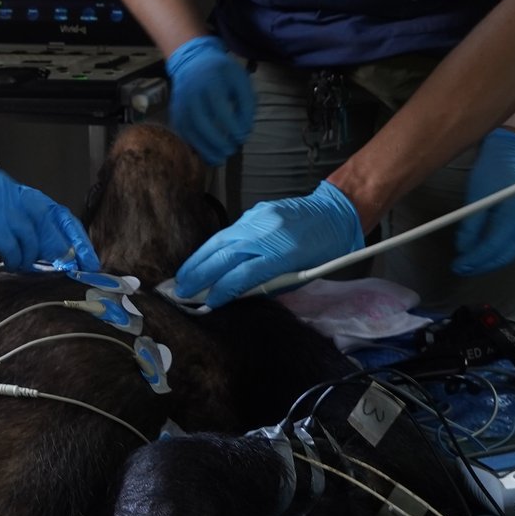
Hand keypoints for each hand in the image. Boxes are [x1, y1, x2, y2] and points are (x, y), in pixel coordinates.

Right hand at [0, 167, 100, 269]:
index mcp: (9, 188)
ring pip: (32, 236)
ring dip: (31, 257)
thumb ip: (17, 228)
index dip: (73, 233)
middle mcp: (6, 191)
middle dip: (63, 248)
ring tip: (22, 266)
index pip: (52, 209)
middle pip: (48, 222)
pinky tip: (8, 263)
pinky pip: (13, 245)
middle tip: (73, 269)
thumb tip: (49, 252)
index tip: (88, 255)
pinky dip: (15, 258)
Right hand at [164, 36, 255, 165]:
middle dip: (217, 141)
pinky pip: (182, 132)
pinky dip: (193, 145)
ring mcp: (180, 104)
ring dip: (204, 148)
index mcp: (211, 82)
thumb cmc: (222, 72)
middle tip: (231, 150)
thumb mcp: (240, 81)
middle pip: (201, 123)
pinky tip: (206, 153)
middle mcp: (192, 93)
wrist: (193, 60)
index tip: (242, 136)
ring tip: (219, 159)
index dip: (233, 127)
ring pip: (189, 130)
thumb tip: (245, 131)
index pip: (221, 109)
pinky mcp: (175, 112)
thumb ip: (246, 104)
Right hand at [172, 179, 363, 303]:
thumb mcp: (300, 276)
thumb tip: (235, 293)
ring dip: (199, 259)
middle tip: (180, 290)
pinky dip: (213, 246)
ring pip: (220, 240)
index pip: (241, 276)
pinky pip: (230, 231)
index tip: (207, 304)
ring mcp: (259, 219)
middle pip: (223, 256)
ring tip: (184, 276)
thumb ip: (267, 284)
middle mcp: (266, 234)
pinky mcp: (256, 211)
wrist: (334, 213)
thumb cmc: (324, 251)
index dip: (221, 291)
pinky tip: (203, 257)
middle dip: (199, 274)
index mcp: (282, 255)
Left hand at [452, 127, 514, 276]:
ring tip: (469, 263)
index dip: (474, 259)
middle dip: (482, 265)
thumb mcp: (476, 195)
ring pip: (510, 253)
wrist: (513, 152)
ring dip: (490, 261)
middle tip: (461, 268)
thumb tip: (463, 248)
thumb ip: (471, 225)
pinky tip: (483, 252)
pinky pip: (513, 244)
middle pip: (504, 255)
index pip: (492, 246)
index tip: (457, 265)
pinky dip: (498, 252)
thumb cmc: (493, 169)